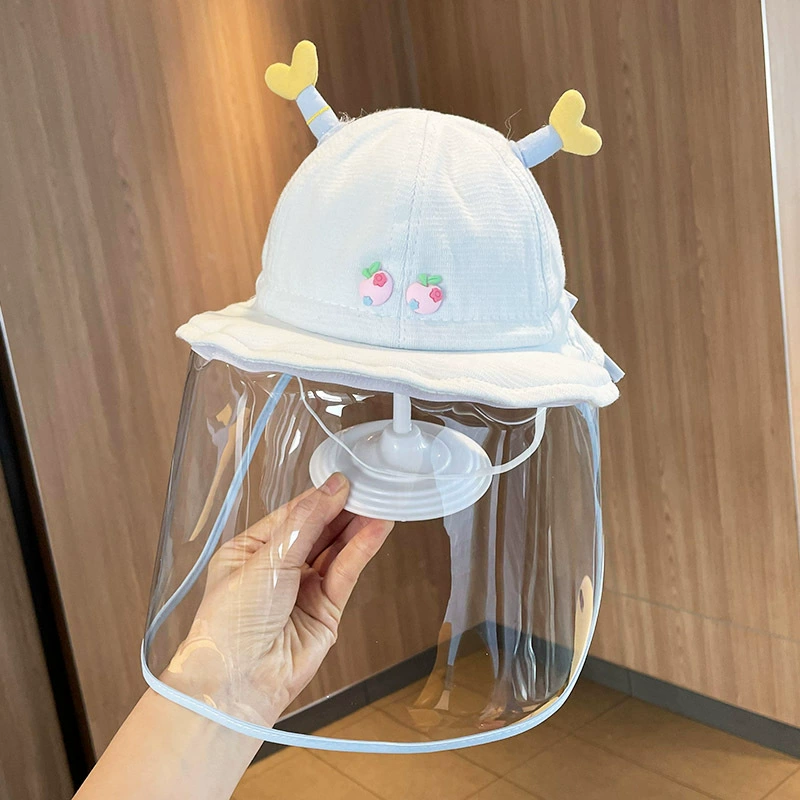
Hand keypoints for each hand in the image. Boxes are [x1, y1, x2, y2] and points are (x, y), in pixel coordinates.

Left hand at [164, 473, 393, 725]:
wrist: (238, 683)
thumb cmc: (233, 621)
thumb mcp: (265, 560)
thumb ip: (305, 523)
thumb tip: (333, 488)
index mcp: (251, 550)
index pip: (292, 515)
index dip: (319, 498)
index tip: (345, 480)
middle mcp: (278, 568)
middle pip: (318, 531)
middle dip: (342, 510)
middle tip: (370, 487)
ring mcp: (303, 589)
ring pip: (336, 551)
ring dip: (357, 527)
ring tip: (381, 503)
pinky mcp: (327, 610)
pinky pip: (346, 573)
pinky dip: (361, 551)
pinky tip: (377, 530)